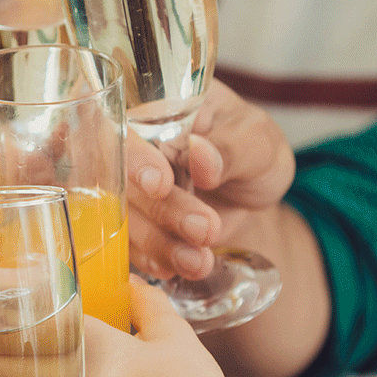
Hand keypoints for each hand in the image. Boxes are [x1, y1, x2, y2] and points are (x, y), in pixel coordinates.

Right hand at [126, 80, 294, 280]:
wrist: (253, 194)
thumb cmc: (255, 151)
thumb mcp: (258, 143)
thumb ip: (231, 148)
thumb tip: (200, 156)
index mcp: (154, 107)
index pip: (121, 124)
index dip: (133, 156)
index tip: (161, 183)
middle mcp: (129, 145)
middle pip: (118, 179)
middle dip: (160, 209)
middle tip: (204, 228)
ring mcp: (126, 186)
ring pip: (120, 217)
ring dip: (158, 243)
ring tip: (200, 261)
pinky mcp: (131, 222)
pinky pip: (126, 245)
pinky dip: (151, 260)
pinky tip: (177, 268)